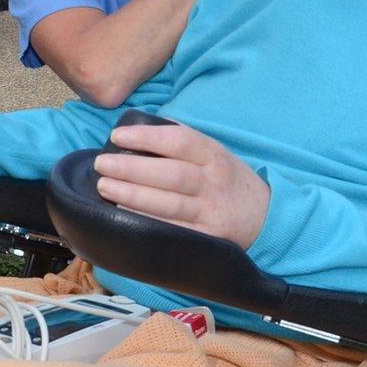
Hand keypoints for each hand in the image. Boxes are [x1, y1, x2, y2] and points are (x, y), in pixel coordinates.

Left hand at [92, 121, 270, 248]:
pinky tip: (123, 216)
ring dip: (133, 196)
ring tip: (104, 187)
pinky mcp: (207, 239)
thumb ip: (182, 140)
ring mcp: (211, 213)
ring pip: (170, 204)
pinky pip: (173, 230)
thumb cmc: (226, 180)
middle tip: (102, 164)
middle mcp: (214, 183)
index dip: (147, 138)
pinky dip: (147, 223)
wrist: (264, 217)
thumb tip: (139, 127)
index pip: (180, 141)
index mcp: (214, 156)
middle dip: (132, 169)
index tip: (117, 136)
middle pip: (171, 174)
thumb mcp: (214, 153)